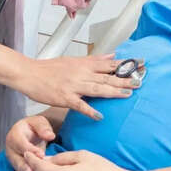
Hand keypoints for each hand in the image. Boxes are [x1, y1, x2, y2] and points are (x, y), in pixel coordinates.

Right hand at [6, 115, 54, 170]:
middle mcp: (10, 147)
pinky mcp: (16, 165)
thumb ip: (43, 128)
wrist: (29, 132)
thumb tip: (50, 136)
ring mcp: (12, 157)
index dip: (30, 149)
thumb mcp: (39, 122)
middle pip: (16, 158)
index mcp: (14, 135)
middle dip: (24, 166)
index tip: (41, 154)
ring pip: (17, 167)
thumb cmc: (34, 127)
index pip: (21, 143)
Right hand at [18, 54, 139, 119]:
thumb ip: (94, 59)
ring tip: (127, 94)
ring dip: (112, 91)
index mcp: (84, 64)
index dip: (126, 64)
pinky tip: (99, 115)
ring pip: (97, 88)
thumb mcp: (73, 60)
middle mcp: (81, 73)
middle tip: (140, 81)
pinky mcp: (64, 97)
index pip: (109, 63)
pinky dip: (90, 110)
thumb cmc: (50, 69)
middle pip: (106, 76)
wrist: (29, 74)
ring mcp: (73, 85)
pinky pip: (79, 105)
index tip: (141, 64)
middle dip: (124, 79)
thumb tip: (112, 55)